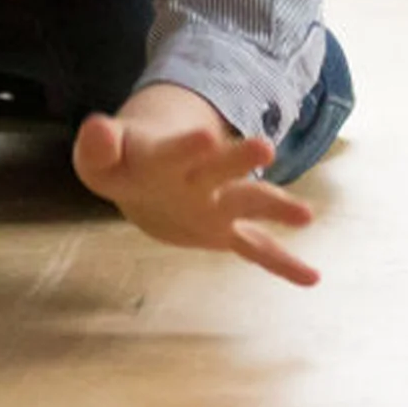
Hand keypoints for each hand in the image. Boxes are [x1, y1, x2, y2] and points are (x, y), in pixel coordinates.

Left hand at [71, 86, 317, 285]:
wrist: (147, 173)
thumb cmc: (123, 164)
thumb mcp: (100, 160)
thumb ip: (98, 146)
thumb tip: (96, 128)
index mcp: (166, 157)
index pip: (174, 151)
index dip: (185, 145)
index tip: (205, 136)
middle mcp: (199, 177)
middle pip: (221, 168)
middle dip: (239, 159)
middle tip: (265, 148)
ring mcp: (217, 204)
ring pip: (248, 202)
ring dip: (274, 207)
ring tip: (305, 216)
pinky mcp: (224, 232)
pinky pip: (256, 249)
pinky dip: (282, 264)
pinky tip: (312, 278)